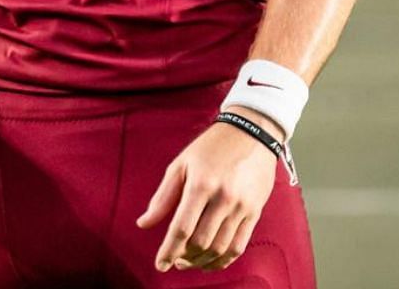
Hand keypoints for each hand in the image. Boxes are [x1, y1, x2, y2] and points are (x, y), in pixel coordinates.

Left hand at [136, 121, 279, 271]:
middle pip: (202, 242)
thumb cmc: (211, 147)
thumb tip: (143, 224)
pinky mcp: (255, 212)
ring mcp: (242, 207)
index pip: (182, 227)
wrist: (252, 133)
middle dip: (184, 257)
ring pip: (221, 247)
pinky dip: (224, 259)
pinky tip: (211, 262)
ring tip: (188, 263)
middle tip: (174, 260)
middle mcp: (223, 198)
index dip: (169, 250)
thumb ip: (163, 197)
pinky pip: (239, 245)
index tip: (160, 265)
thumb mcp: (181, 164)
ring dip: (202, 261)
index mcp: (201, 185)